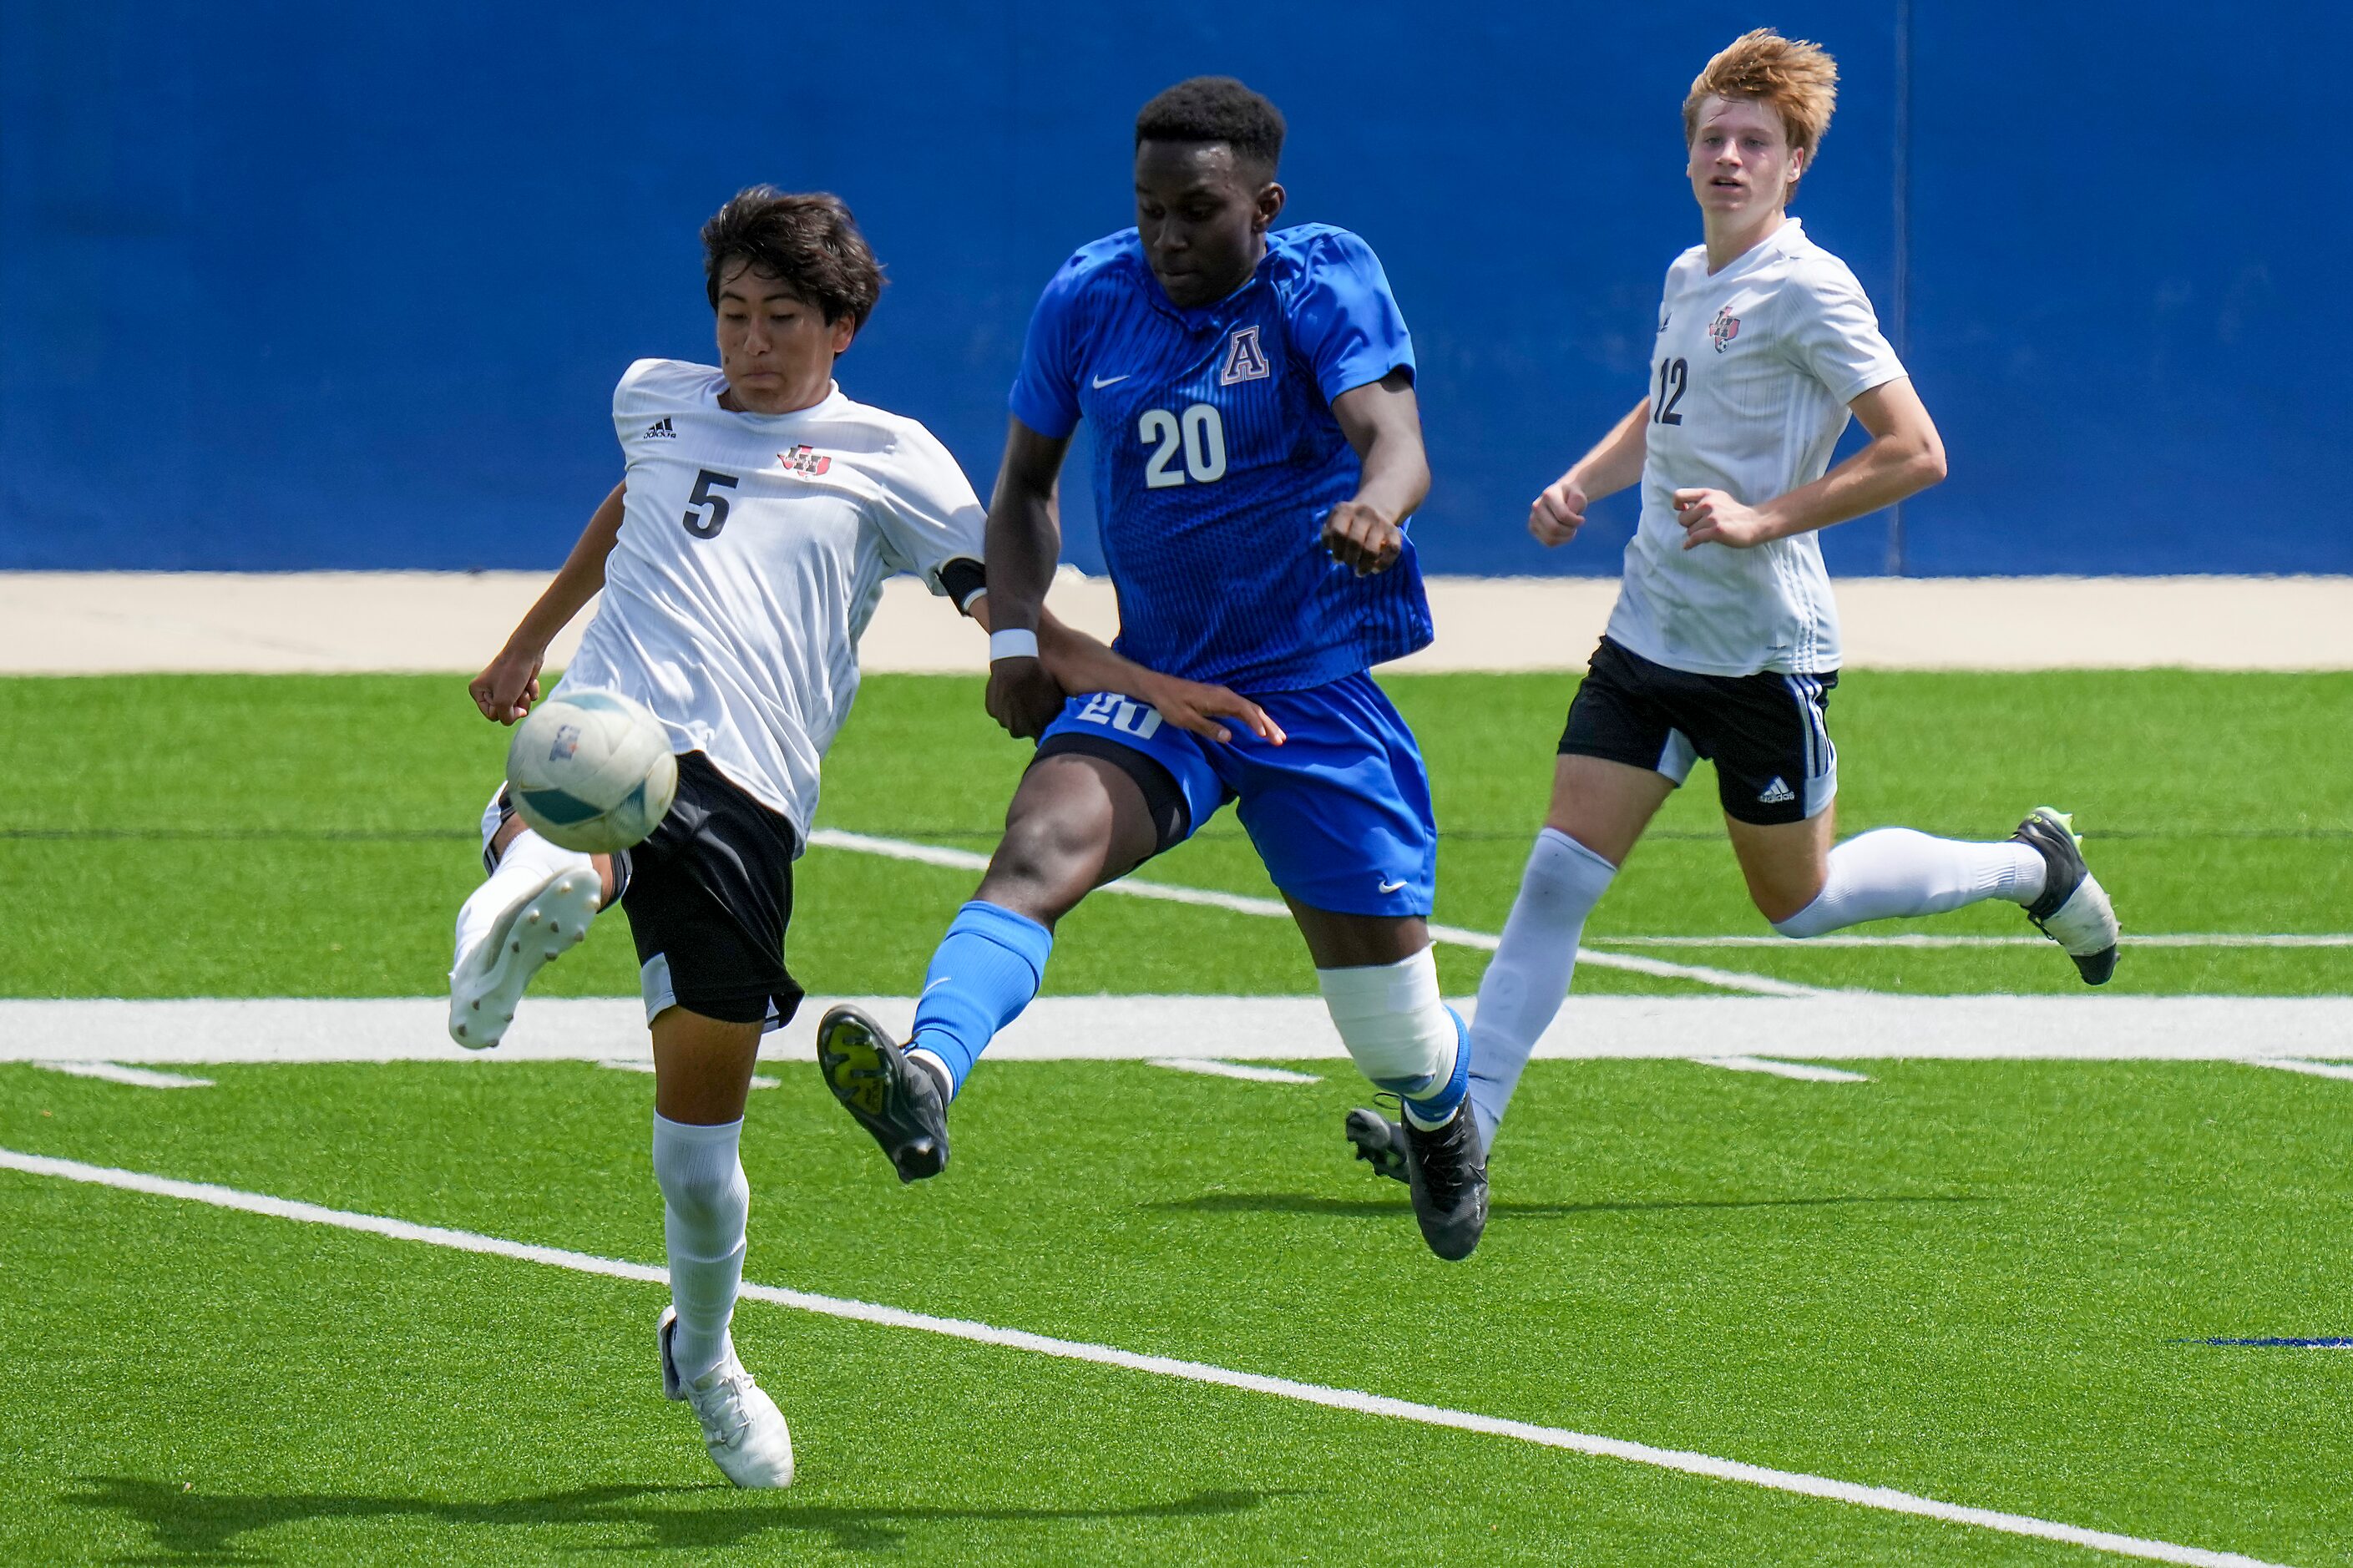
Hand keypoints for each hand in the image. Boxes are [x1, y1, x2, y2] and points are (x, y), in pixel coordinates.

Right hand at [469, 645, 544, 723]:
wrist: (528, 651)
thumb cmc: (512, 674)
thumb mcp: (503, 702)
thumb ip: (506, 718)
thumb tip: (521, 713)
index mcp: (477, 692)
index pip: (492, 716)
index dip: (504, 712)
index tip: (508, 700)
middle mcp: (489, 689)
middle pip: (507, 712)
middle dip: (516, 705)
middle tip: (518, 692)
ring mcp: (505, 685)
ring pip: (519, 706)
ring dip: (525, 699)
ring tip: (524, 686)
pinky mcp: (520, 682)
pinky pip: (528, 696)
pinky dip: (532, 690)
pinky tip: (530, 680)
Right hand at [986, 657, 1066, 739]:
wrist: (1016, 666)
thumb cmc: (1040, 681)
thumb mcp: (1057, 698)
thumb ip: (1059, 714)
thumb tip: (1064, 721)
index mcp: (1035, 730)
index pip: (1040, 739)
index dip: (1043, 729)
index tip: (1045, 720)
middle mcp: (1017, 730)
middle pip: (1023, 730)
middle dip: (1027, 721)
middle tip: (1032, 704)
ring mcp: (1003, 720)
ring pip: (1009, 721)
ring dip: (1014, 713)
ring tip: (1021, 695)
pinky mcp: (992, 710)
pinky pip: (999, 711)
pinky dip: (1004, 704)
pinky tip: (1010, 691)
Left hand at [1138, 674, 1286, 746]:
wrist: (1160, 688)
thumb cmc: (1171, 704)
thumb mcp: (1186, 719)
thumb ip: (1208, 728)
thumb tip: (1229, 737)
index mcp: (1219, 699)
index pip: (1244, 710)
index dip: (1256, 723)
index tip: (1265, 735)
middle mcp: (1225, 695)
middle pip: (1252, 709)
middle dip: (1268, 725)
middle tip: (1281, 740)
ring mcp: (1224, 696)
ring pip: (1250, 709)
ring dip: (1265, 722)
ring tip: (1277, 736)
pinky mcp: (1221, 699)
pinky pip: (1243, 709)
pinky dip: (1255, 718)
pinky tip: (1260, 726)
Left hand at [1322, 499, 1402, 575]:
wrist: (1376, 506)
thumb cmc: (1349, 523)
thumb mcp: (1335, 521)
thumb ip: (1329, 535)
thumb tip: (1333, 551)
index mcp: (1345, 510)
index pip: (1338, 533)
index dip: (1336, 550)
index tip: (1337, 559)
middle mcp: (1364, 513)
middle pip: (1354, 542)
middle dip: (1349, 559)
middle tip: (1348, 564)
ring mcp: (1381, 522)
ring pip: (1371, 550)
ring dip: (1364, 566)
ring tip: (1359, 572)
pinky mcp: (1395, 532)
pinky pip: (1393, 550)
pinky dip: (1383, 564)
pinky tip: (1375, 569)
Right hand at [1529, 474, 1588, 546]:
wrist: (1563, 496)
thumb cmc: (1572, 497)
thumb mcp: (1579, 497)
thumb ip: (1576, 503)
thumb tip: (1566, 519)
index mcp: (1548, 495)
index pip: (1563, 516)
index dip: (1575, 521)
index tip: (1582, 519)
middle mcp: (1537, 506)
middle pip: (1554, 528)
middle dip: (1569, 530)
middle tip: (1574, 526)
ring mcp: (1533, 518)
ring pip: (1551, 538)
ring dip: (1566, 537)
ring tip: (1570, 529)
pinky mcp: (1533, 528)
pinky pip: (1549, 542)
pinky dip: (1560, 540)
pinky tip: (1564, 532)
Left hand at [1673, 488, 1777, 549]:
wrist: (1757, 523)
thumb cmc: (1736, 513)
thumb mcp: (1719, 498)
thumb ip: (1702, 500)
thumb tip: (1681, 509)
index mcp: (1707, 494)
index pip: (1678, 495)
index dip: (1677, 505)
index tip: (1683, 511)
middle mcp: (1708, 503)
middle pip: (1682, 519)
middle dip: (1689, 525)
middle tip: (1702, 527)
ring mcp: (1712, 517)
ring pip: (1689, 531)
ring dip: (1696, 535)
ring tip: (1709, 533)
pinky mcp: (1716, 531)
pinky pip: (1694, 539)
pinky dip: (1690, 544)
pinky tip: (1688, 546)